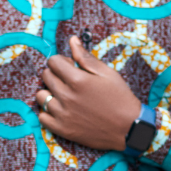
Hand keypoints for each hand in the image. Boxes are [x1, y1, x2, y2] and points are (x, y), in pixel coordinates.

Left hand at [37, 36, 141, 151]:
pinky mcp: (62, 130)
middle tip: (69, 81)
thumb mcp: (107, 73)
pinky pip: (42, 117)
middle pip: (46, 76)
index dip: (61, 61)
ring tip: (63, 96)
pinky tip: (60, 110)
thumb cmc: (120, 99)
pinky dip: (47, 112)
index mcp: (78, 80)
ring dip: (50, 93)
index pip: (53, 62)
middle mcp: (67, 96)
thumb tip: (72, 40)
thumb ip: (86, 57)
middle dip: (55, 74)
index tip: (70, 67)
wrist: (129, 129)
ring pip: (41, 96)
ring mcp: (63, 114)